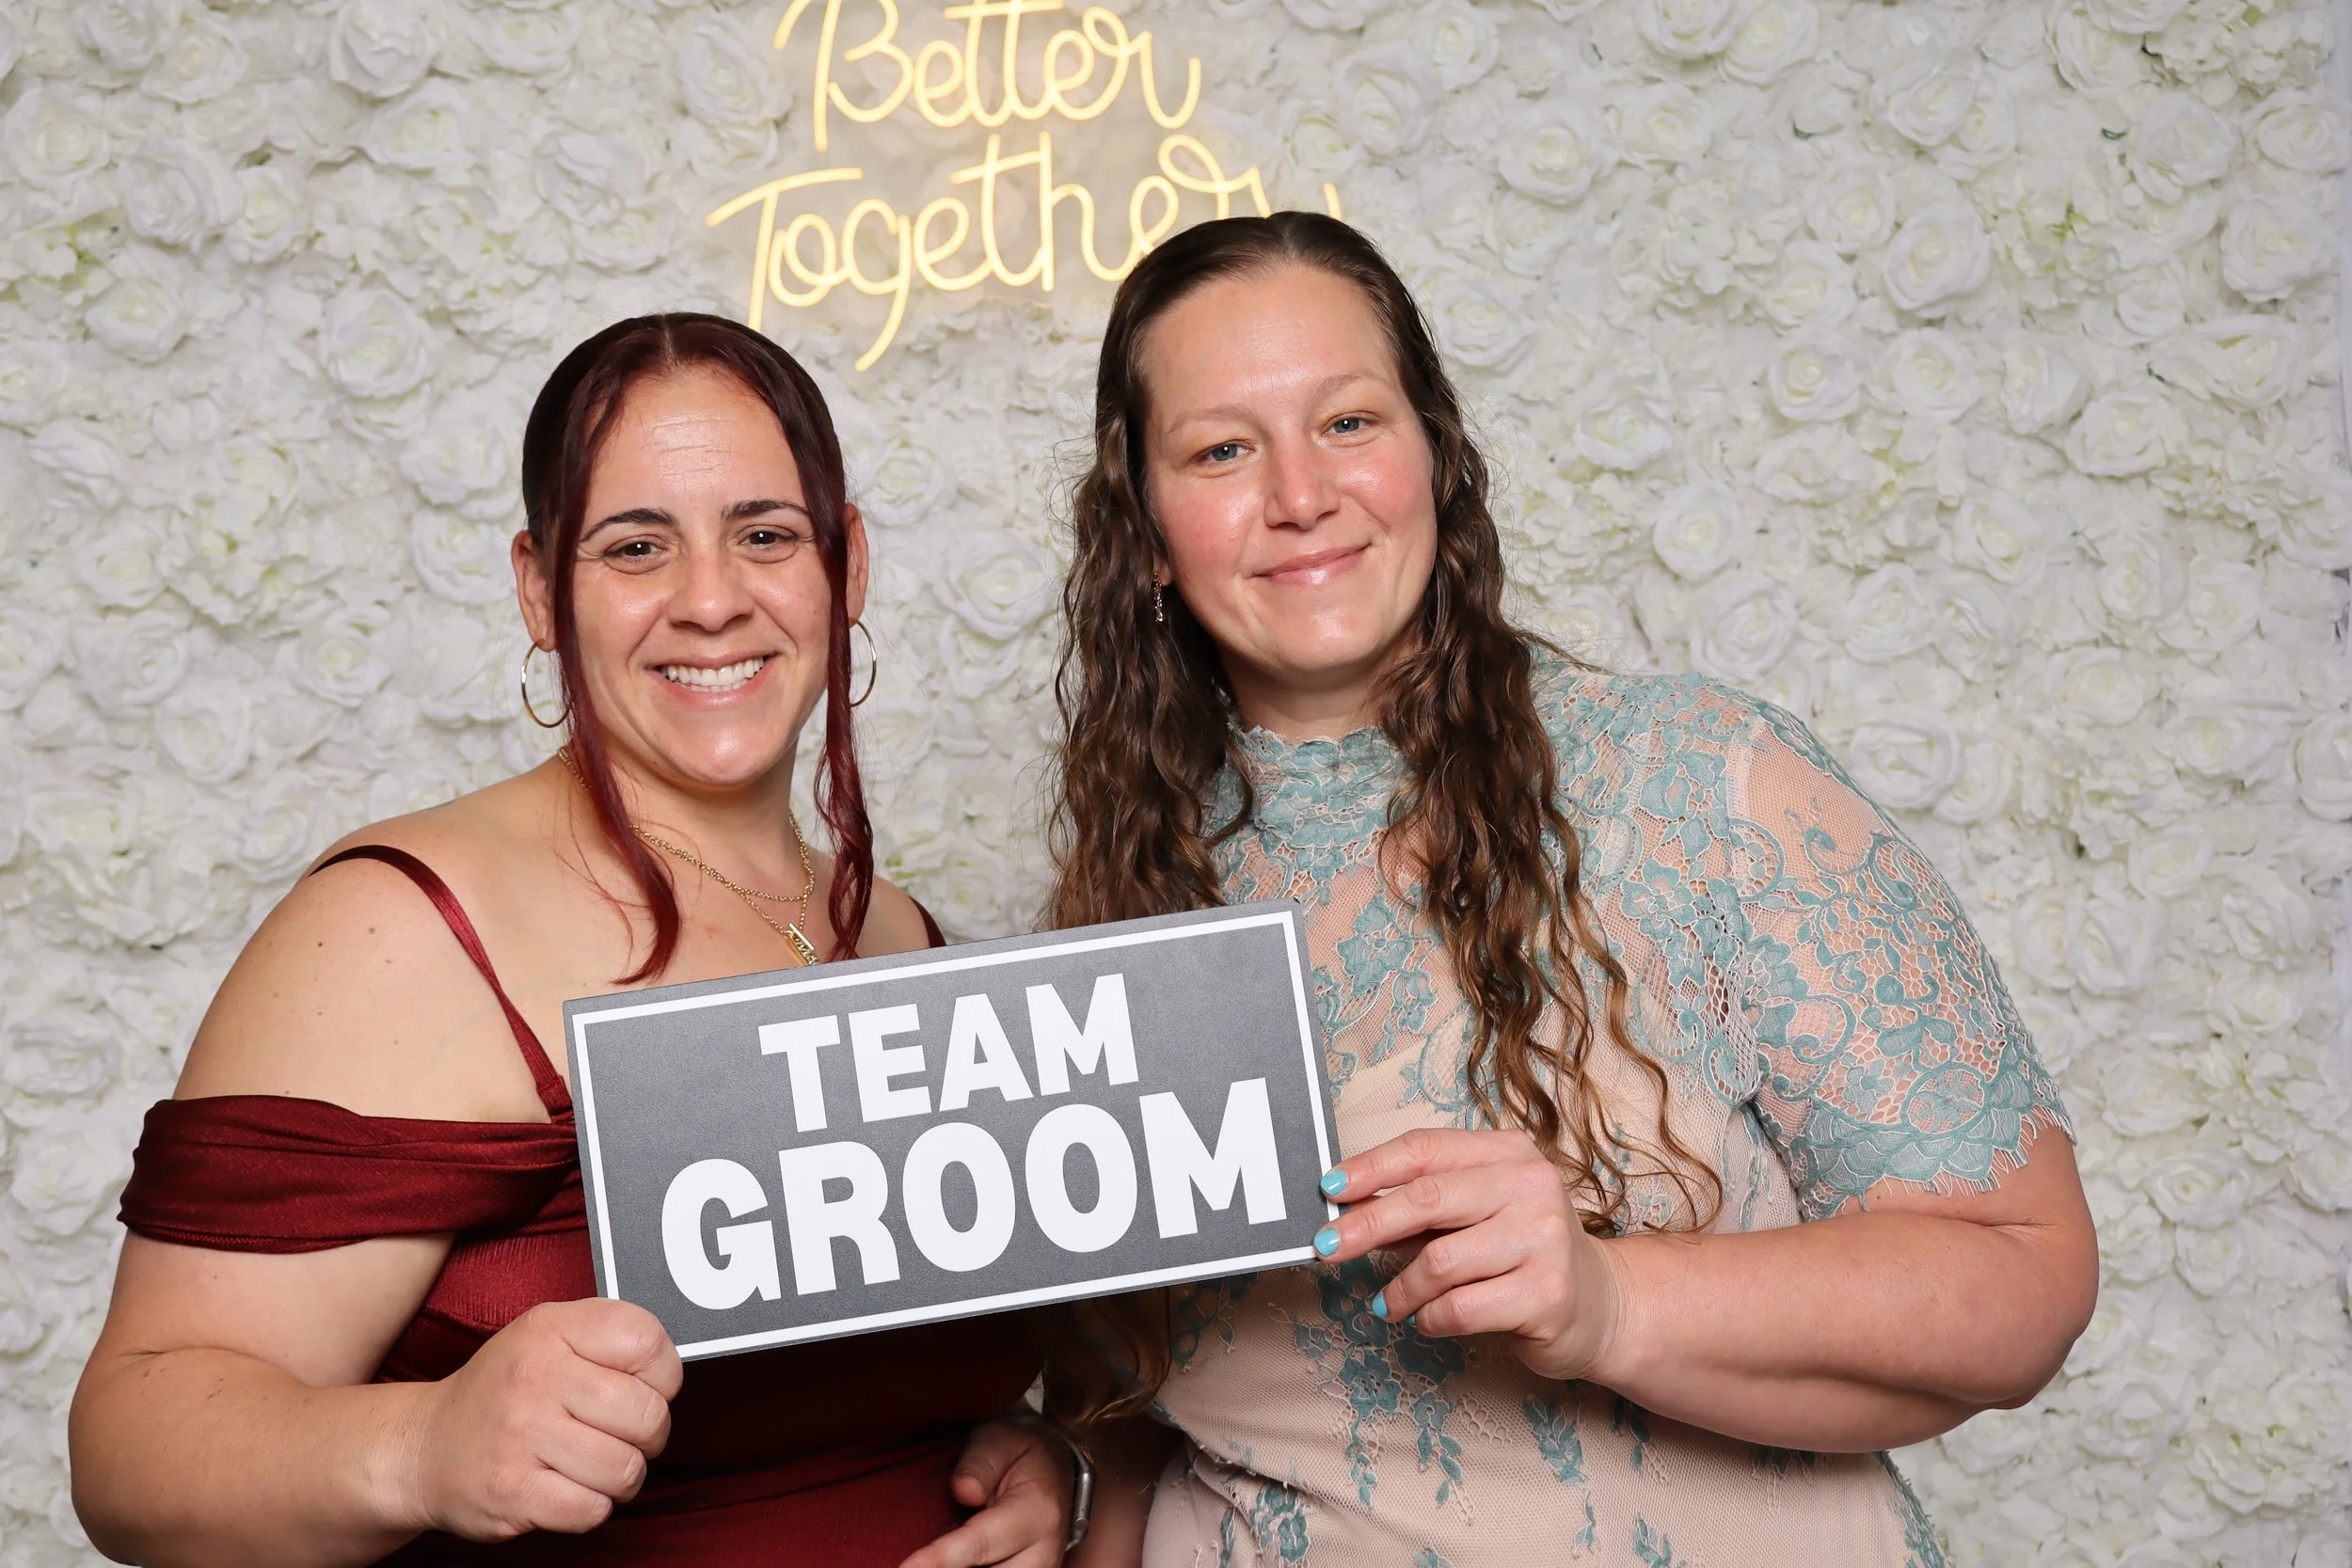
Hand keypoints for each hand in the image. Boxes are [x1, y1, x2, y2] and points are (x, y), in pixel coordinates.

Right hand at [398, 1298, 682, 1540]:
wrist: (425, 1448)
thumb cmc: (505, 1393)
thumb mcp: (548, 1338)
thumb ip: (608, 1340)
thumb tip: (672, 1371)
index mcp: (551, 1327)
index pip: (648, 1342)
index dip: (662, 1375)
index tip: (642, 1388)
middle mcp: (534, 1375)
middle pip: (648, 1414)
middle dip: (647, 1435)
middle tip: (619, 1436)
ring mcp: (520, 1434)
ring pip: (626, 1468)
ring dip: (619, 1477)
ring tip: (590, 1464)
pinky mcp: (512, 1491)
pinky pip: (593, 1509)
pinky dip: (590, 1508)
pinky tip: (566, 1489)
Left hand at [898, 1416, 1073, 1567]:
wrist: (1054, 1468)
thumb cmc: (1019, 1451)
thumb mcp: (1000, 1439)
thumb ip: (980, 1462)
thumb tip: (963, 1491)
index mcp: (1037, 1513)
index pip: (980, 1544)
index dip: (940, 1560)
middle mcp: (1043, 1553)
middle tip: (911, 1562)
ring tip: (923, 1560)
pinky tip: (942, 1562)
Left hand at [1318, 1128, 1628, 1382]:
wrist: (1601, 1305)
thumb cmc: (1521, 1253)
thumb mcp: (1477, 1213)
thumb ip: (1423, 1207)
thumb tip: (1347, 1210)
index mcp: (1509, 1152)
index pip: (1427, 1149)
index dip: (1371, 1167)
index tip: (1329, 1189)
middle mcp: (1532, 1186)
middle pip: (1428, 1199)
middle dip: (1367, 1226)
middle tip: (1327, 1248)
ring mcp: (1544, 1239)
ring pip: (1439, 1262)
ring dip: (1401, 1288)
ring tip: (1390, 1302)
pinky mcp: (1548, 1294)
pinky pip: (1460, 1307)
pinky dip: (1430, 1317)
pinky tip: (1428, 1318)